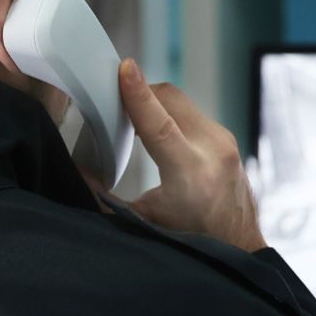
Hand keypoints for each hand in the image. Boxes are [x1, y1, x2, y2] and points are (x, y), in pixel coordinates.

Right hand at [119, 59, 266, 252]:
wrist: (237, 246)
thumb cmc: (189, 238)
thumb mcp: (143, 221)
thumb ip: (107, 197)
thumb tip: (79, 170)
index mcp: (190, 176)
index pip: (160, 125)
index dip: (138, 96)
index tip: (125, 69)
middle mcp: (212, 152)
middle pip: (169, 100)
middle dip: (140, 93)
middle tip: (113, 99)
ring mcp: (224, 141)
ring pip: (180, 102)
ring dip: (154, 102)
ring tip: (132, 117)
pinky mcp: (227, 138)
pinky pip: (192, 112)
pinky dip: (170, 113)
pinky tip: (157, 128)